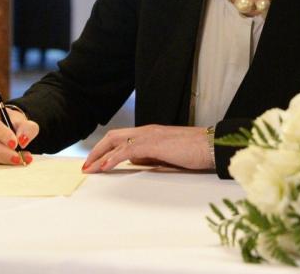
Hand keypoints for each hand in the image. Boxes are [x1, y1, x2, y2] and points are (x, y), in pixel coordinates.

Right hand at [0, 102, 39, 165]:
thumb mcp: (23, 121)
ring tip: (20, 159)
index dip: (1, 134)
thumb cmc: (12, 121)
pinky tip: (12, 161)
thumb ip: (27, 128)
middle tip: (17, 157)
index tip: (15, 143)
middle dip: (2, 151)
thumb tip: (22, 141)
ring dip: (2, 158)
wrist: (6, 125)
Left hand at [81, 124, 212, 172]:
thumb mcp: (168, 154)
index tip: (95, 162)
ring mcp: (150, 135)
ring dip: (100, 155)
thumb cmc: (196, 151)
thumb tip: (134, 162)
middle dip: (96, 150)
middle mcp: (147, 130)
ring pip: (116, 141)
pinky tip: (105, 167)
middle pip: (113, 136)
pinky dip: (113, 158)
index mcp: (151, 133)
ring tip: (90, 169)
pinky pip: (127, 150)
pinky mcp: (154, 143)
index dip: (105, 148)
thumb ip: (151, 156)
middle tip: (86, 166)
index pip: (121, 137)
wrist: (212, 146)